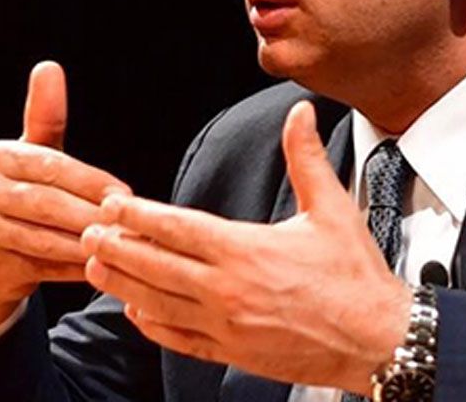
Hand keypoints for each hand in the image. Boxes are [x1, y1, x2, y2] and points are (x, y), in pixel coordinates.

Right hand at [0, 60, 131, 336]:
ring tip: (123, 247)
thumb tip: (49, 67)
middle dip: (95, 214)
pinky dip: (75, 268)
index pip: (56, 166)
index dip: (95, 182)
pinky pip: (44, 267)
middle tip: (132, 223)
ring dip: (90, 244)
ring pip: (50, 237)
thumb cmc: (18, 199)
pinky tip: (100, 268)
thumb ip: (45, 116)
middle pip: (53, 203)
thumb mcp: (30, 156)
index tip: (128, 194)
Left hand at [81, 101, 409, 393]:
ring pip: (157, 303)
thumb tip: (300, 113)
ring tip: (95, 266)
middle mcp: (228, 290)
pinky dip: (151, 323)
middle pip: (155, 266)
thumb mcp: (332, 210)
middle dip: (116, 248)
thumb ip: (306, 159)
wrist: (378, 340)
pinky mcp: (231, 353)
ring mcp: (226, 326)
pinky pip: (178, 338)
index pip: (177, 228)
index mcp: (246, 251)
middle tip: (87, 232)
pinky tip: (135, 309)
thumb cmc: (355, 278)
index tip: (112, 204)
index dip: (138, 215)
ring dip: (122, 283)